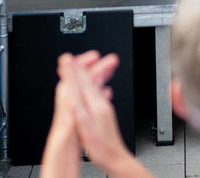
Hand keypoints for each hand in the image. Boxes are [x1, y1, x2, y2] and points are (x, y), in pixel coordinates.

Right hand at [64, 53, 143, 175]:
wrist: (118, 158)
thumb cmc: (104, 150)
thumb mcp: (89, 136)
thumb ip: (82, 120)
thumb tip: (73, 106)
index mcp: (97, 108)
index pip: (83, 84)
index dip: (73, 71)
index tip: (66, 59)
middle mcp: (102, 105)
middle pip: (90, 81)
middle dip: (80, 67)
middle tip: (71, 56)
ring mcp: (104, 108)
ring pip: (95, 85)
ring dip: (87, 73)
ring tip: (82, 64)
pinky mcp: (105, 112)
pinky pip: (98, 93)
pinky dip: (92, 85)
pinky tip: (94, 84)